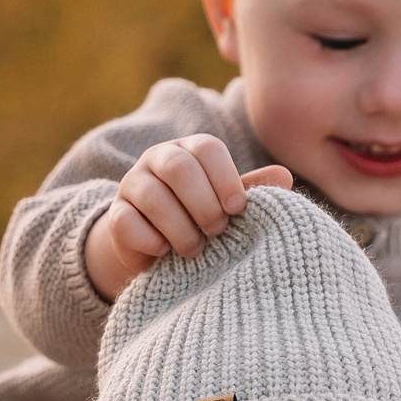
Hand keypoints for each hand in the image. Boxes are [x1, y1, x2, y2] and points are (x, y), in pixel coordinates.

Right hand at [85, 135, 293, 302]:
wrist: (158, 249)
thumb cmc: (201, 219)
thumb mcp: (227, 204)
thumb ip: (251, 190)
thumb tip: (285, 177)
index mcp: (189, 150)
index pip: (206, 148)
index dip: (225, 178)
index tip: (238, 209)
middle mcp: (156, 159)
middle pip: (177, 167)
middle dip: (202, 203)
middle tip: (218, 230)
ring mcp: (131, 185)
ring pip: (152, 196)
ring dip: (180, 228)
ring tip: (197, 249)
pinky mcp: (114, 215)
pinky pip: (127, 223)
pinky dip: (152, 242)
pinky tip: (166, 253)